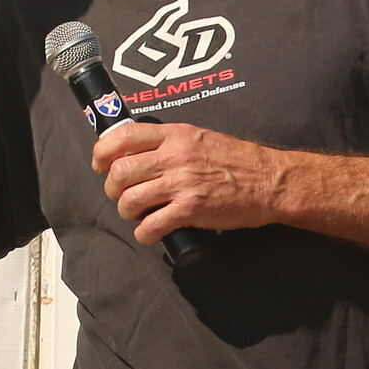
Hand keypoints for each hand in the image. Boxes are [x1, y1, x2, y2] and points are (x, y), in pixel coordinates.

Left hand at [91, 120, 283, 244]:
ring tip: (136, 214)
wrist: (269, 181)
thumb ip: (170, 142)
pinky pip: (152, 224)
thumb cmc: (237, 160)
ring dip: (126, 211)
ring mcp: (182, 183)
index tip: (99, 163)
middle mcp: (174, 156)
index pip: (124, 136)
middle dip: (111, 188)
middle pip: (120, 171)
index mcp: (175, 135)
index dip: (102, 151)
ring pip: (130, 198)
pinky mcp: (191, 209)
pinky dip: (144, 233)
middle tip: (119, 195)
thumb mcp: (200, 137)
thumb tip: (139, 151)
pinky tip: (149, 233)